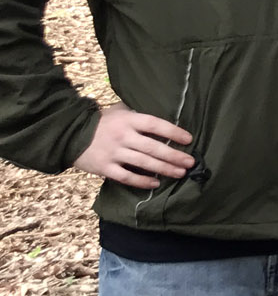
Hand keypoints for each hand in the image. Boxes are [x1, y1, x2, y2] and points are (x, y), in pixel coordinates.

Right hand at [73, 103, 193, 187]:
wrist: (69, 134)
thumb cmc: (101, 122)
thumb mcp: (119, 111)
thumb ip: (138, 114)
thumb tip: (163, 115)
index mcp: (127, 120)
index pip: (155, 125)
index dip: (173, 132)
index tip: (189, 139)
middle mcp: (122, 136)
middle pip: (153, 147)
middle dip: (174, 156)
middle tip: (191, 162)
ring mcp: (113, 153)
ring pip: (143, 163)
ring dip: (164, 169)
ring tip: (180, 173)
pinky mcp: (105, 167)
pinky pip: (126, 177)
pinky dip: (142, 181)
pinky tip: (155, 183)